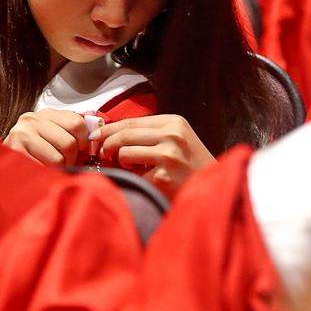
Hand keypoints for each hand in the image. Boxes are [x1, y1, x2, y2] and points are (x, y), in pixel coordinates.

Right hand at [3, 109, 89, 166]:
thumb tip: (97, 126)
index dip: (84, 140)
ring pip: (58, 158)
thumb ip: (73, 129)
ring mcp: (21, 135)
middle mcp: (31, 120)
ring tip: (51, 167)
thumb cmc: (33, 149)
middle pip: (69, 143)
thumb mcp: (53, 133)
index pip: (77, 122)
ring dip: (59, 168)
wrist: (2, 163)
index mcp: (45, 113)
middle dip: (71, 158)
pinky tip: (41, 170)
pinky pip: (44, 168)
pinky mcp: (15, 151)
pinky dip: (47, 174)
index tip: (82, 149)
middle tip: (65, 163)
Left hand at [94, 115, 215, 197]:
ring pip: (124, 153)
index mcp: (173, 122)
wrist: (213, 189)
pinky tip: (144, 180)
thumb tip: (111, 133)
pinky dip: (133, 178)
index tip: (97, 134)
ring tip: (132, 168)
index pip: (131, 121)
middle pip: (124, 134)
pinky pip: (133, 174)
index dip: (109, 128)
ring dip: (122, 162)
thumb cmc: (191, 164)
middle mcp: (171, 135)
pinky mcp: (162, 177)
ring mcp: (167, 155)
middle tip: (104, 153)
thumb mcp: (176, 138)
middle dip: (107, 144)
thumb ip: (150, 133)